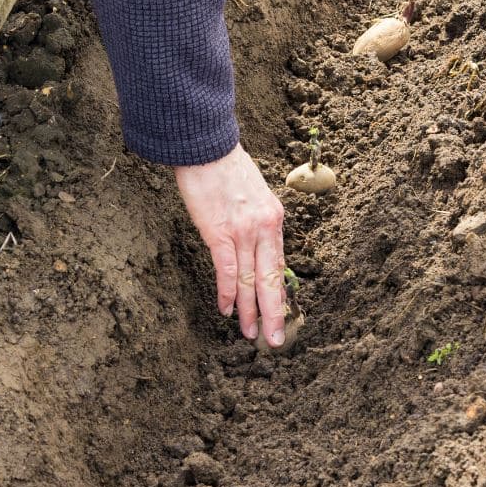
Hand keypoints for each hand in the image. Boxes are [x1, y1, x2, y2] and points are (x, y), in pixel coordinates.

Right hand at [173, 143, 286, 346]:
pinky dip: (227, 293)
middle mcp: (264, 228)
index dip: (278, 293)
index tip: (280, 314)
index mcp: (274, 218)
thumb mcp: (253, 192)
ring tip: (251, 334)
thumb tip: (251, 240)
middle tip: (274, 340)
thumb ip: (255, 219)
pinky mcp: (219, 232)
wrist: (205, 146)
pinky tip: (227, 311)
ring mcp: (243, 231)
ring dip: (250, 311)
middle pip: (270, 279)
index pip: (279, 265)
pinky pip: (227, 271)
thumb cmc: (224, 165)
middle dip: (274, 313)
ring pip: (249, 281)